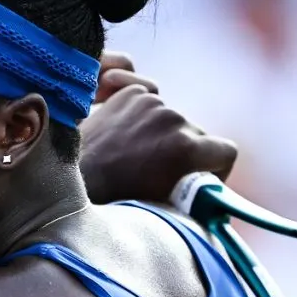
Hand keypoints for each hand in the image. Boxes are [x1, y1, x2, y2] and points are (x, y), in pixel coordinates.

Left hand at [80, 52, 237, 204]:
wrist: (70, 177)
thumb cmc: (116, 198)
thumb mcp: (164, 204)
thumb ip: (196, 197)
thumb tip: (217, 201)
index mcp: (187, 147)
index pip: (226, 151)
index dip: (217, 169)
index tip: (201, 181)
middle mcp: (173, 118)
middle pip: (197, 135)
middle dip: (186, 153)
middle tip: (161, 172)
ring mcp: (151, 101)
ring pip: (173, 119)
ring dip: (163, 133)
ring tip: (137, 153)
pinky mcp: (131, 92)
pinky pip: (153, 101)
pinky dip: (145, 114)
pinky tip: (128, 130)